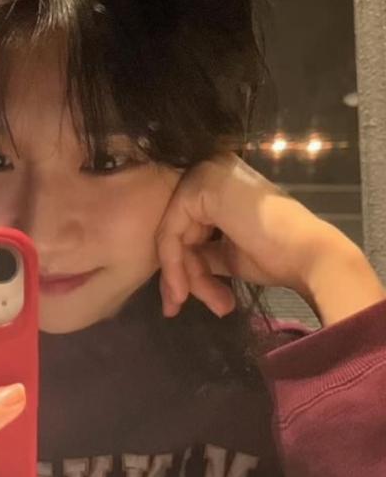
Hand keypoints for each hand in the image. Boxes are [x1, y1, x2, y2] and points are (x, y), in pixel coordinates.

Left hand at [154, 153, 356, 317]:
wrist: (307, 256)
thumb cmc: (276, 256)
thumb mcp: (226, 255)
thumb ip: (200, 253)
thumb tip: (174, 272)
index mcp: (218, 183)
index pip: (184, 226)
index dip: (180, 267)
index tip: (177, 301)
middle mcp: (209, 170)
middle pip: (176, 230)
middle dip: (178, 273)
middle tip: (177, 306)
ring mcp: (204, 173)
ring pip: (170, 233)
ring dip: (180, 274)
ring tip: (192, 302)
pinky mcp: (199, 186)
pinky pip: (170, 231)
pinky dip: (174, 263)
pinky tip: (183, 289)